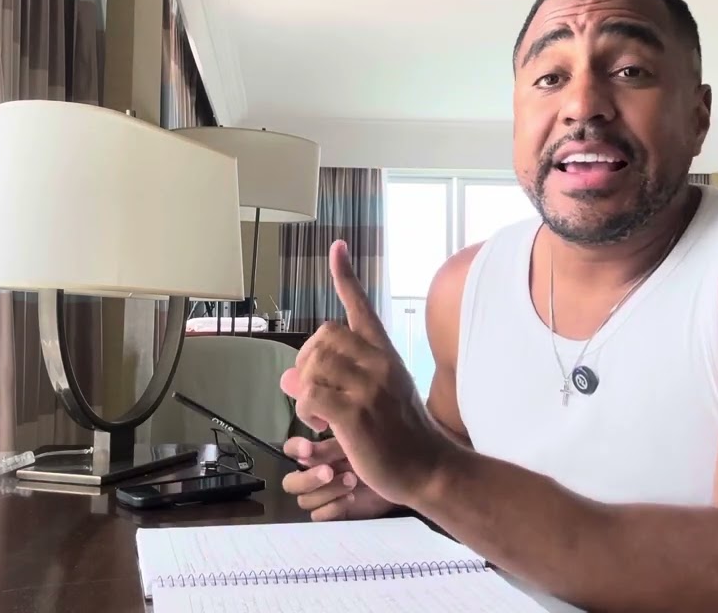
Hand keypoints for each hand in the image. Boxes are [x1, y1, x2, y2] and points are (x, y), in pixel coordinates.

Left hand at [279, 240, 454, 506]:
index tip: (336, 248)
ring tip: (318, 413)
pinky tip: (320, 425)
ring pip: (314, 364)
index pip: (362, 306)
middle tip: (312, 391)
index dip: (345, 276)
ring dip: (305, 388)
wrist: (429, 470)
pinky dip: (305, 410)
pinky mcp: (355, 413)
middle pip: (324, 335)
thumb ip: (334, 384)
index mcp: (385, 355)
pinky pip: (310, 394)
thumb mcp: (374, 400)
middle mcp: (378, 363)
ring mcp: (368, 387)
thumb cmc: (401, 437)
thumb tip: (287, 379)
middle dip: (307, 360)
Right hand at [280, 436, 395, 521]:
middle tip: (330, 471)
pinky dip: (332, 507)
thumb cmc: (382, 453)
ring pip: (304, 500)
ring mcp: (324, 496)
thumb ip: (330, 447)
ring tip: (352, 480)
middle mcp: (317, 475)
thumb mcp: (356, 442)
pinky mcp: (335, 513)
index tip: (308, 449)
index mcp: (319, 454)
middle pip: (290, 483)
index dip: (295, 449)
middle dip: (309, 478)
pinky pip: (318, 516)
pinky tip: (352, 498)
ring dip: (326, 491)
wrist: (408, 476)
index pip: (292, 450)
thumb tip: (308, 450)